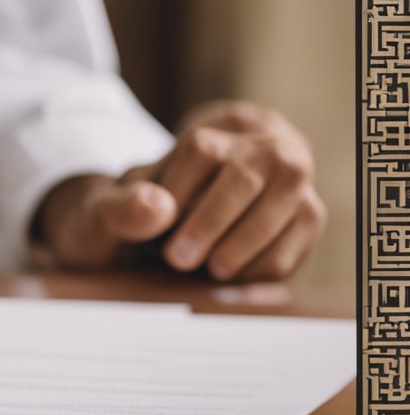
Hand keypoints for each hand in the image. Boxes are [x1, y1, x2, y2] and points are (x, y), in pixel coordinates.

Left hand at [34, 101, 325, 281]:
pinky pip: (302, 238)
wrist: (163, 235)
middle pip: (246, 176)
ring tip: (211, 270)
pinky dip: (266, 267)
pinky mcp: (307, 216)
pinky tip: (233, 279)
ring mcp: (292, 181)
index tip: (159, 230)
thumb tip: (158, 207)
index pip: (201, 149)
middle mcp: (261, 147)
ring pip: (287, 206)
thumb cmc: (132, 219)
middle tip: (179, 259)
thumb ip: (121, 208)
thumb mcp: (106, 212)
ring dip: (243, 247)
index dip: (178, 193)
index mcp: (210, 135)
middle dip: (210, 224)